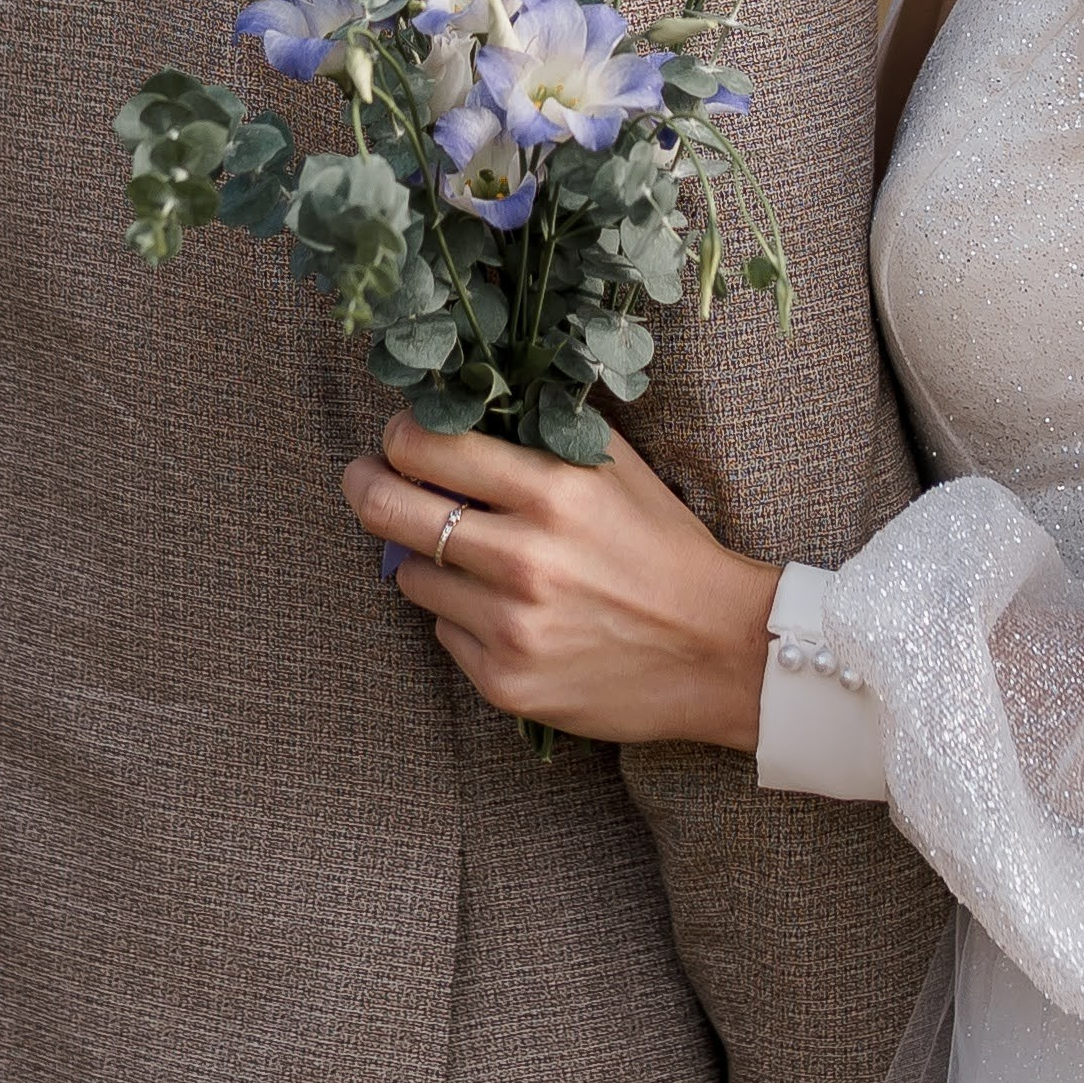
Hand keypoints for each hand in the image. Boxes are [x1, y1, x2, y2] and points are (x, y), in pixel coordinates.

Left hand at [341, 413, 779, 750]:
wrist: (718, 651)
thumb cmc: (664, 547)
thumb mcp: (617, 467)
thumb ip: (544, 428)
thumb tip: (468, 400)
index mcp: (553, 493)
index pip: (427, 445)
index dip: (400, 434)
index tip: (402, 436)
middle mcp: (524, 560)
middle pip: (387, 509)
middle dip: (365, 483)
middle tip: (368, 478)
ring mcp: (510, 628)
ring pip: (408, 576)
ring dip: (425, 558)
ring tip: (468, 555)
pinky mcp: (504, 682)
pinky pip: (443, 632)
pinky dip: (461, 615)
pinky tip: (506, 610)